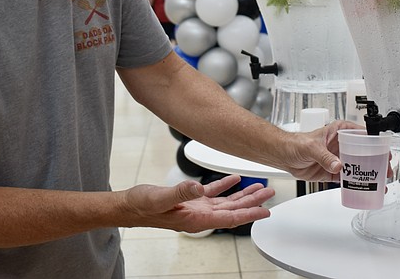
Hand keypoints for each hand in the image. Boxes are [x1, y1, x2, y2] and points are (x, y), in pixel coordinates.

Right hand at [121, 174, 274, 232]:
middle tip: (270, 195)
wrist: (130, 206)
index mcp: (196, 220)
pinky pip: (214, 194)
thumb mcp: (161, 198)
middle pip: (234, 211)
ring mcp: (197, 208)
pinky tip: (235, 180)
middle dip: (253, 203)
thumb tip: (198, 187)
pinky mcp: (192, 200)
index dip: (249, 215)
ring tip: (260, 188)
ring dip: (244, 195)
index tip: (266, 212)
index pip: (230, 219)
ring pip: (227, 203)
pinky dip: (225, 186)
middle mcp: (200, 216)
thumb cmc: (142, 206)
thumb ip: (181, 192)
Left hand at [278, 120, 385, 181]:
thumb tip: (338, 166)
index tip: (384, 153)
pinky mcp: (333, 171)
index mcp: (340, 132)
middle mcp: (342, 145)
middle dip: (377, 162)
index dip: (376, 144)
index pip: (363, 135)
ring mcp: (338, 158)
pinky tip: (364, 189)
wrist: (284, 155)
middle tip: (385, 171)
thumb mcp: (311, 147)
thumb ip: (324, 156)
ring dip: (369, 175)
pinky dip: (355, 184)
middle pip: (365, 153)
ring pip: (359, 167)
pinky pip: (348, 178)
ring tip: (380, 183)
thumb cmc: (295, 143)